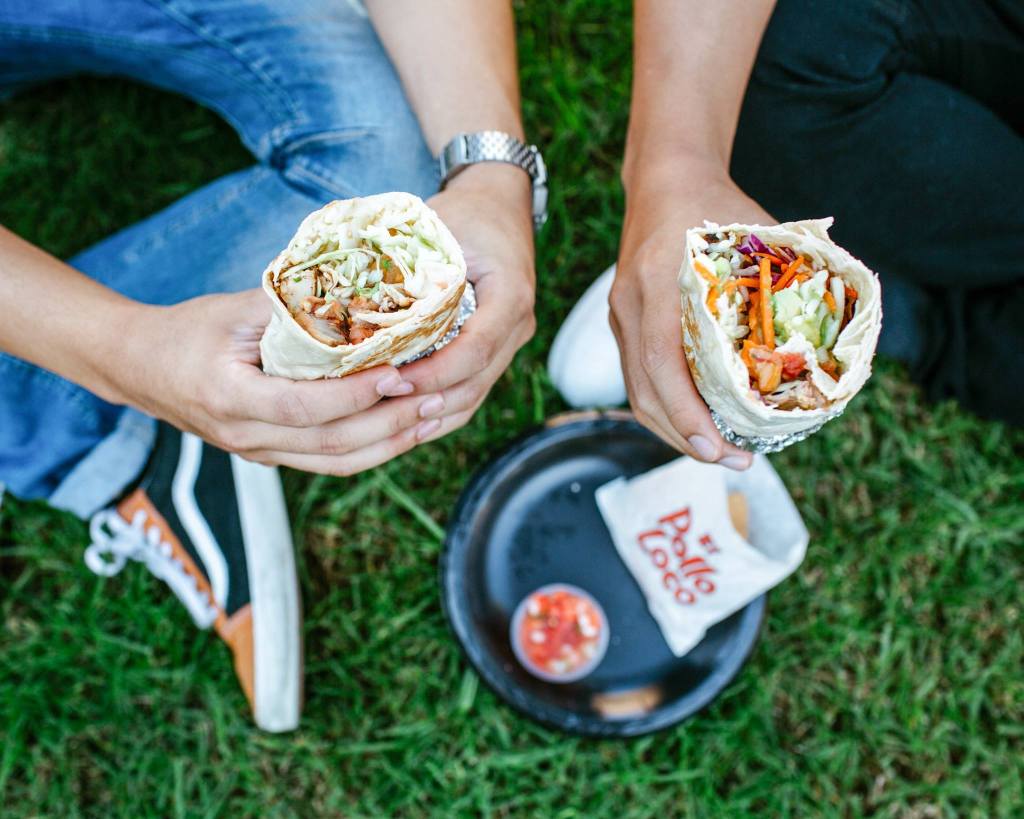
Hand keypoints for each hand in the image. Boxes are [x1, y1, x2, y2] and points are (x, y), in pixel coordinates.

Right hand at [113, 289, 447, 474]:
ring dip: (390, 443)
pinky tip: (403, 429)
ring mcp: (259, 454)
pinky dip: (369, 448)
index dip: (356, 394)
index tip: (399, 372)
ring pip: (335, 462)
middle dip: (390, 423)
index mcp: (230, 399)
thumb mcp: (232, 310)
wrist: (140, 368)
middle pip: (331, 445)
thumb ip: (291, 307)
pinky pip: (328, 462)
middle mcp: (246, 438)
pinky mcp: (271, 456)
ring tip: (431, 416)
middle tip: (435, 397)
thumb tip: (358, 293)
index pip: (305, 407)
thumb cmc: (187, 331)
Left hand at [397, 162, 536, 440]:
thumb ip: (410, 265)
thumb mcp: (439, 230)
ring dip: (429, 414)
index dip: (434, 373)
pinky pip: (470, 391)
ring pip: (473, 396)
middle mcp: (518, 325)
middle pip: (474, 383)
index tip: (391, 380)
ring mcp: (510, 342)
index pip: (476, 349)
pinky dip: (438, 408)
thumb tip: (348, 296)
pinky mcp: (496, 352)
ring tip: (382, 423)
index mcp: (511, 294)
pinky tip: (403, 421)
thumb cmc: (465, 213)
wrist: (499, 204)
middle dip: (424, 401)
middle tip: (375, 410)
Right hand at [610, 165, 772, 468]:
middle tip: (733, 461)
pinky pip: (638, 379)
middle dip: (685, 437)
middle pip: (644, 392)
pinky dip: (667, 409)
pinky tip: (699, 421)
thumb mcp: (758, 231)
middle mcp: (629, 306)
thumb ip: (795, 274)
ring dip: (675, 431)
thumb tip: (846, 327)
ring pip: (637, 393)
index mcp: (657, 283)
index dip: (686, 413)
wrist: (663, 178)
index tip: (717, 447)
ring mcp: (620, 317)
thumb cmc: (714, 205)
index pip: (661, 363)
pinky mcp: (623, 324)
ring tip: (719, 451)